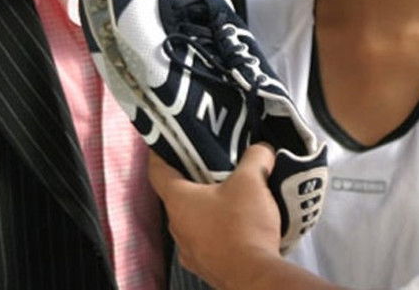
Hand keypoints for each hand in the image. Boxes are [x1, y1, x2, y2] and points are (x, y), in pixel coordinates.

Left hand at [149, 143, 282, 288]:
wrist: (254, 275)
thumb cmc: (244, 227)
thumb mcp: (252, 181)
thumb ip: (255, 157)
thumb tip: (261, 150)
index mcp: (178, 200)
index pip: (157, 170)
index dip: (160, 153)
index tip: (164, 143)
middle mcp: (177, 225)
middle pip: (178, 195)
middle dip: (195, 180)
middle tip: (214, 167)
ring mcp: (189, 249)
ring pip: (193, 219)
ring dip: (208, 208)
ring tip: (232, 197)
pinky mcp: (205, 265)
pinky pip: (207, 240)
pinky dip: (218, 231)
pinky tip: (239, 226)